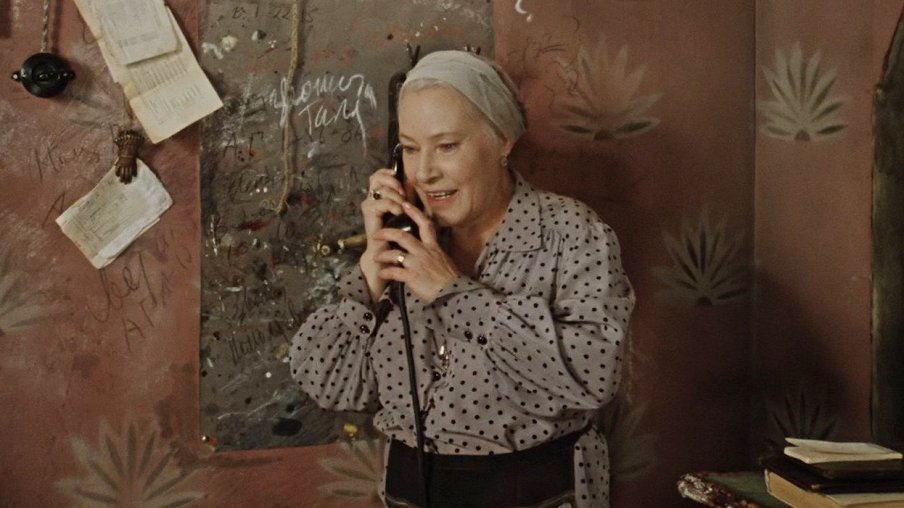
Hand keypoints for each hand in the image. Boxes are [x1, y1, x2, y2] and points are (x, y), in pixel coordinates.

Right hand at [359, 168, 407, 301]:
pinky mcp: (369, 216)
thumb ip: (408, 199)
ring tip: (402, 204)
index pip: (380, 175)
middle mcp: (373, 199)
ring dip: (393, 194)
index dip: (388, 172)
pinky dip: (390, 204)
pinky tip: (398, 211)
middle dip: (391, 180)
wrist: (388, 257)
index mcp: (382, 197)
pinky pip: (379, 203)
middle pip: (375, 178)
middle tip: (402, 191)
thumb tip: (412, 183)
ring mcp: (370, 207)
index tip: (399, 174)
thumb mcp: (406, 215)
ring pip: (379, 190)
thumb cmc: (398, 237)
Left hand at [373, 202, 459, 302]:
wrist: (455, 294)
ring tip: (376, 257)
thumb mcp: (445, 260)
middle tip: (377, 233)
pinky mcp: (412, 277)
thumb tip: (428, 252)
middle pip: (402, 236)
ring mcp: (417, 264)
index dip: (414, 212)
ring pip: (394, 254)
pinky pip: (393, 272)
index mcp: (433, 247)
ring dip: (382, 255)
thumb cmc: (451, 280)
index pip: (424, 224)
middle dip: (386, 232)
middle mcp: (424, 252)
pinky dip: (385, 272)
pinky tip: (382, 274)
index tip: (405, 204)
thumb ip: (435, 254)